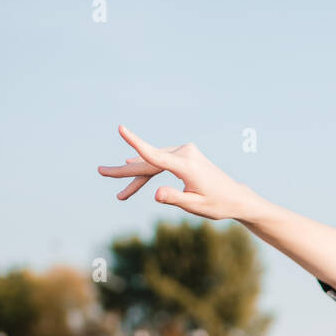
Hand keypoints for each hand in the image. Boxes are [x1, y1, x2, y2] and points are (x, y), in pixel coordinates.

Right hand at [98, 125, 251, 220]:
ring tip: (119, 192)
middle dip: (125, 172)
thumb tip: (156, 194)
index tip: (121, 129)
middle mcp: (185, 153)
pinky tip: (131, 165)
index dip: (136, 143)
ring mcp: (185, 152)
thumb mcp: (196, 206)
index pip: (156, 155)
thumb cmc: (218, 204)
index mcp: (187, 165)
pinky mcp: (184, 155)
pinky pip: (161, 163)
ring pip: (153, 163)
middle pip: (149, 162)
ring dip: (136, 176)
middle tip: (101, 171)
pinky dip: (148, 170)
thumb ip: (176, 199)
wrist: (235, 197)